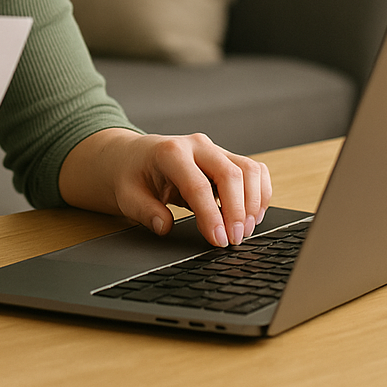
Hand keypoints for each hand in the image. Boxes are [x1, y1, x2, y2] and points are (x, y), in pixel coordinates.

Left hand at [58, 129, 271, 247]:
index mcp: (170, 152)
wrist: (134, 157)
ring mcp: (214, 150)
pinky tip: (252, 216)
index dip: (211, 215)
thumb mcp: (127, 196)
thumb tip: (164, 227)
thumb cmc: (132, 176)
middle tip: (234, 240)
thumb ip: (145, 211)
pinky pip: (253, 171)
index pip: (198, 185)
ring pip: (248, 169)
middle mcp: (196, 145)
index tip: (219, 240)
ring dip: (253, 202)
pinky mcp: (226, 158)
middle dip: (237, 211)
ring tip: (244, 230)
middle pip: (231, 173)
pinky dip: (259, 193)